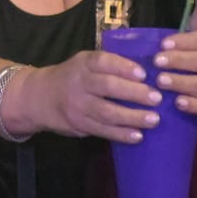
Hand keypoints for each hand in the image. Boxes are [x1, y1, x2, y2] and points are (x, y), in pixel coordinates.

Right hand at [27, 49, 163, 143]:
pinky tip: (138, 135)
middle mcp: (78, 83)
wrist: (39, 97)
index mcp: (82, 64)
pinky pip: (102, 130)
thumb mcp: (83, 64)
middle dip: (134, 93)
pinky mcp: (78, 124)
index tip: (144, 74)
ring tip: (154, 119)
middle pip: (107, 87)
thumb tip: (149, 74)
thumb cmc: (72, 78)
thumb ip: (107, 66)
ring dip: (132, 117)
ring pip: (106, 112)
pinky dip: (121, 134)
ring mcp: (77, 105)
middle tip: (156, 98)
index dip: (123, 67)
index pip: (102, 62)